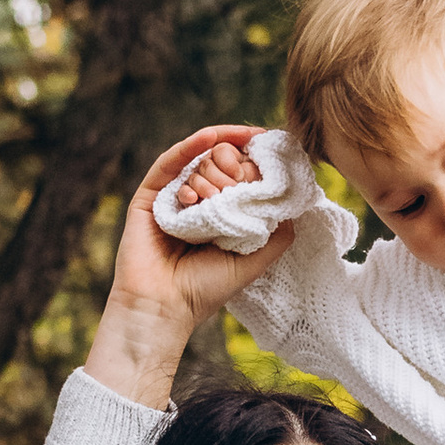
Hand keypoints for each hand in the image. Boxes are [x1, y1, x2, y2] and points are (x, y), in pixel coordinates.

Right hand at [84, 126, 294, 405]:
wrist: (163, 307)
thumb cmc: (203, 291)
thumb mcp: (250, 263)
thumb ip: (275, 238)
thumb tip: (294, 210)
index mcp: (218, 216)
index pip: (237, 176)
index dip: (253, 162)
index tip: (273, 148)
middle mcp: (195, 204)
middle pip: (219, 164)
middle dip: (235, 164)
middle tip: (244, 177)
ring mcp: (171, 198)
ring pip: (198, 162)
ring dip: (215, 169)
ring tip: (220, 193)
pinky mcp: (149, 197)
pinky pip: (169, 161)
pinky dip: (191, 146)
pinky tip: (212, 136)